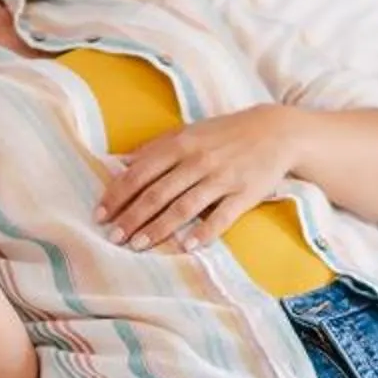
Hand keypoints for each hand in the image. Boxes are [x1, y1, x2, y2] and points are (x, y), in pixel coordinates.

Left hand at [95, 104, 305, 250]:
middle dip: (131, 217)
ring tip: (138, 246)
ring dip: (158, 228)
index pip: (139, 173)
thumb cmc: (225, 134)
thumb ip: (156, 148)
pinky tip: (186, 246)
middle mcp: (197, 161)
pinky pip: (221, 216)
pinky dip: (203, 232)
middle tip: (113, 237)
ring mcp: (221, 177)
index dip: (117, 195)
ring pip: (183, 207)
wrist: (277, 131)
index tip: (100, 215)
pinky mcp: (245, 193)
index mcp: (180, 144)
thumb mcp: (188, 132)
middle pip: (157, 193)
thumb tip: (120, 163)